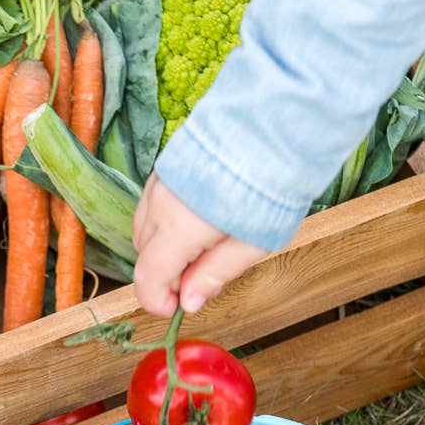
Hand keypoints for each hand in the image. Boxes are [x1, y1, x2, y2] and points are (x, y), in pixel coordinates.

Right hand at [132, 171, 266, 316]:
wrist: (279, 115)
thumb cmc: (273, 180)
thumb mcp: (254, 241)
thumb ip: (216, 272)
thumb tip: (190, 301)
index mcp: (179, 228)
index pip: (148, 277)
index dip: (157, 301)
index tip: (177, 309)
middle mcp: (161, 202)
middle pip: (144, 253)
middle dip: (166, 273)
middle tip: (204, 277)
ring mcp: (161, 178)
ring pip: (146, 226)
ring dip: (165, 246)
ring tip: (207, 246)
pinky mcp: (170, 161)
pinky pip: (154, 202)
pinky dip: (166, 219)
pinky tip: (200, 218)